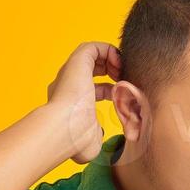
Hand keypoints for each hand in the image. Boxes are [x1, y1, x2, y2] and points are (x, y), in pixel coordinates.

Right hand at [45, 41, 121, 164]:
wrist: (63, 129)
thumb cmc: (75, 140)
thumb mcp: (91, 142)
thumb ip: (97, 137)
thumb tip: (101, 136)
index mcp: (71, 102)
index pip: (94, 90)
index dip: (110, 90)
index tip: (123, 97)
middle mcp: (69, 84)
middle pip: (93, 70)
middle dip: (112, 72)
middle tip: (125, 80)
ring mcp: (72, 72)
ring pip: (93, 55)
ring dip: (111, 60)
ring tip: (123, 71)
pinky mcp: (77, 61)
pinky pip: (94, 47)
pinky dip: (109, 51)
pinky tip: (119, 65)